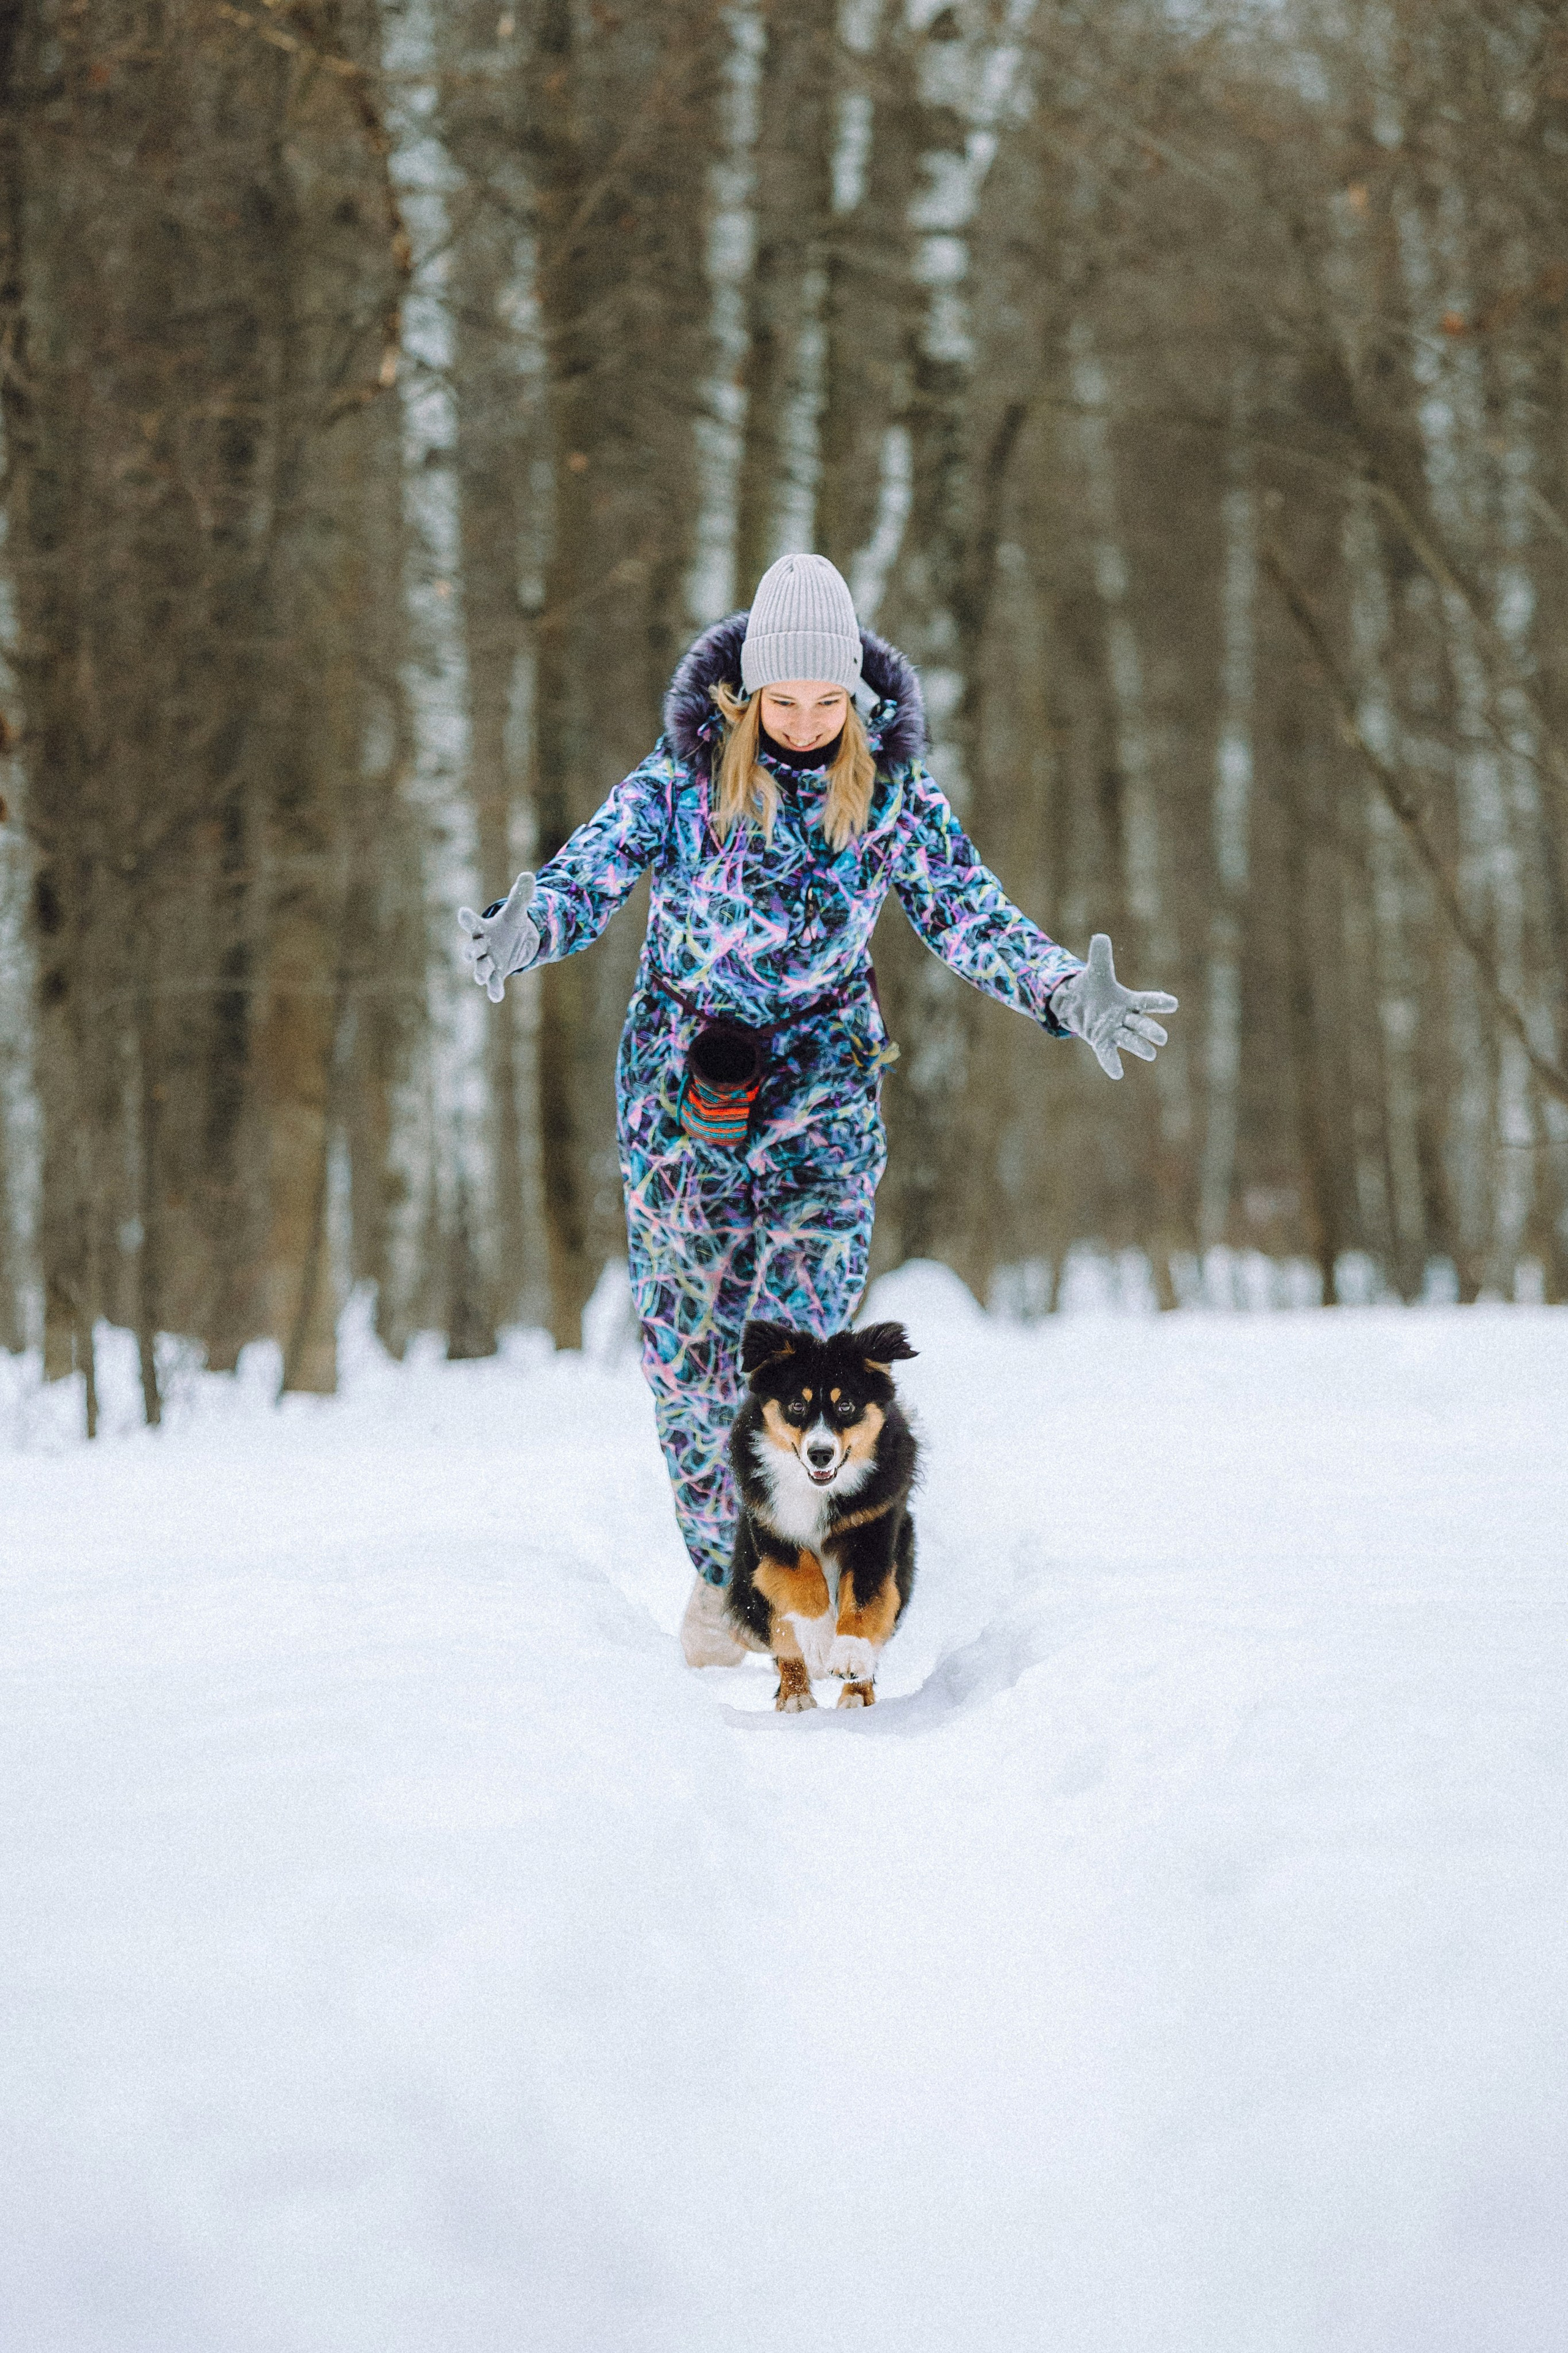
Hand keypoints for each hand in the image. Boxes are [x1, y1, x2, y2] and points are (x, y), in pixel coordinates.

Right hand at [457, 872, 538, 1002]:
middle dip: (471, 951)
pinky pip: (494, 983)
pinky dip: (494, 989)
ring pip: (481, 968)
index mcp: (483, 928)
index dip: (467, 918)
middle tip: (469, 953)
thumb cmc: (510, 925)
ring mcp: (488, 961)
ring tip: (479, 978)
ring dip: (480, 972)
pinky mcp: (497, 974)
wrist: (516, 942)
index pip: (472, 922)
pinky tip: (496, 996)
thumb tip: (528, 875)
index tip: (463, 912)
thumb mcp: (518, 910)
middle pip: (473, 949)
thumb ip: (521, 895)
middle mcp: (482, 946)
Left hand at [1050, 932, 1176, 1079]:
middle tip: (1161, 1038)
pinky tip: (1117, 1074)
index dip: (1159, 1002)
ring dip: (1139, 1046)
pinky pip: (1108, 1053)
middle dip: (1151, 1030)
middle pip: (1141, 1024)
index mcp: (1128, 1000)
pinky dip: (1112, 1063)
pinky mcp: (1101, 1040)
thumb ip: (1100, 954)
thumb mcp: (1096, 969)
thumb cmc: (1092, 986)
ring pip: (1129, 1039)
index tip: (1173, 1004)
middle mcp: (1124, 1017)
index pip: (1147, 1001)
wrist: (1076, 1003)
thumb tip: (1100, 937)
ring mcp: (1114, 1030)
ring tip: (1151, 1053)